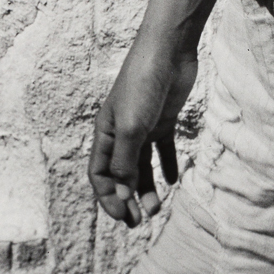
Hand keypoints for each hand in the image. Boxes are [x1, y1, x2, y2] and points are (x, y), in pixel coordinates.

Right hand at [88, 39, 197, 226]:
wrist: (168, 51)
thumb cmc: (143, 85)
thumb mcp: (132, 128)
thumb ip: (126, 162)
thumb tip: (123, 195)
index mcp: (105, 133)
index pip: (99, 174)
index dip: (108, 198)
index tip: (124, 217)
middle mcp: (121, 132)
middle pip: (120, 174)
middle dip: (128, 199)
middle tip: (141, 222)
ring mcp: (143, 125)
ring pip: (142, 165)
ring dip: (147, 187)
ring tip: (158, 208)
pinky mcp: (164, 118)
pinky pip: (163, 148)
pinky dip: (167, 164)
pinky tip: (174, 180)